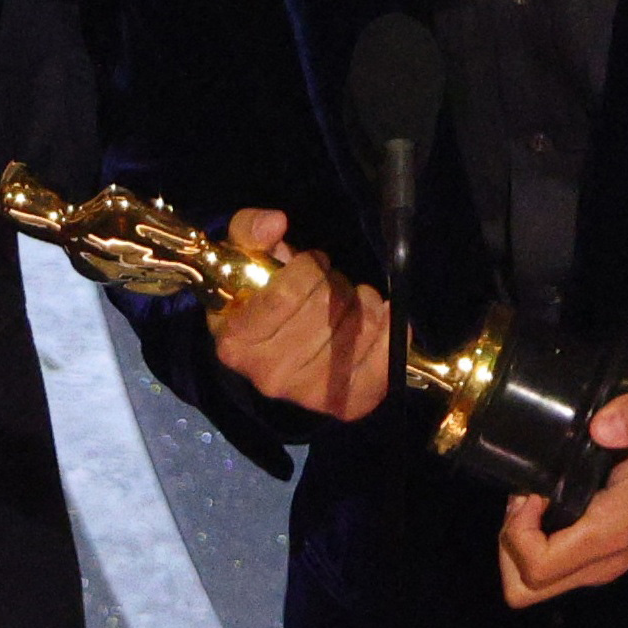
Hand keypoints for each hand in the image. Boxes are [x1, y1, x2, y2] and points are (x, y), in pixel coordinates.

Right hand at [206, 208, 393, 421]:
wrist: (266, 352)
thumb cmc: (255, 297)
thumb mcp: (242, 256)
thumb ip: (250, 231)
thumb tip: (275, 222)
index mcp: (236, 342)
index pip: (286, 295)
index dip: (308, 267)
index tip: (312, 263)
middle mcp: (268, 375)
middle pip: (326, 310)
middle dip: (336, 284)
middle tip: (332, 283)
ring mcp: (306, 395)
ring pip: (357, 332)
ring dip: (364, 304)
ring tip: (353, 301)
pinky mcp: (342, 405)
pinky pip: (382, 367)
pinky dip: (391, 336)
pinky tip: (383, 319)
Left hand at [497, 375, 627, 606]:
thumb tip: (603, 428)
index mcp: (622, 522)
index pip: (549, 562)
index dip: (520, 532)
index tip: (529, 491)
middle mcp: (616, 553)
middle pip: (534, 585)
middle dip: (514, 543)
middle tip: (524, 497)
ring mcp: (611, 561)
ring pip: (539, 585)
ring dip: (523, 545)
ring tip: (532, 500)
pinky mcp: (605, 559)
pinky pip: (556, 572)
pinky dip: (537, 544)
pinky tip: (545, 507)